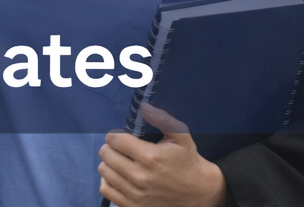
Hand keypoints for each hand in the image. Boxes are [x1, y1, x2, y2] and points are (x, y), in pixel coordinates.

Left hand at [98, 104, 226, 206]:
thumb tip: (144, 106)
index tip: (122, 137)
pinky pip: (106, 190)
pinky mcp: (133, 206)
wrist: (199, 193)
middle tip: (121, 149)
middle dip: (111, 148)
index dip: (116, 135)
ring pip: (104, 171)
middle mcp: (140, 177)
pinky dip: (108, 181)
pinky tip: (119, 177)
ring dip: (109, 164)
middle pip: (106, 155)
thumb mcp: (181, 136)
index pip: (114, 140)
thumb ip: (162, 119)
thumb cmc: (187, 162)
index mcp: (150, 157)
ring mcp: (135, 194)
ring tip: (121, 162)